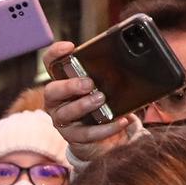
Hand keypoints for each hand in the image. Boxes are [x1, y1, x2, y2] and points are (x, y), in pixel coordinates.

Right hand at [39, 40, 140, 163]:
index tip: (70, 47)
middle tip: (89, 83)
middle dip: (69, 86)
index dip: (55, 54)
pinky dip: (104, 128)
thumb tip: (135, 61)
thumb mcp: (108, 86)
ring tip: (101, 99)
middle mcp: (58, 101)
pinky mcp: (74, 137)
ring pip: (64, 114)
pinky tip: (121, 120)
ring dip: (83, 105)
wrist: (109, 137)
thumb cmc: (105, 105)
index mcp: (64, 82)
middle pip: (51, 91)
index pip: (51, 64)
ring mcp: (63, 120)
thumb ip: (111, 74)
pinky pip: (86, 133)